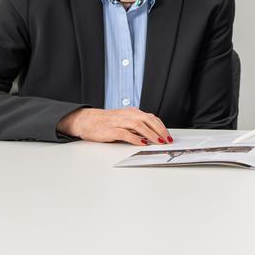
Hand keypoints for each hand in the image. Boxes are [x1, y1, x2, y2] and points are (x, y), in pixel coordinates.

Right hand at [57, 107, 171, 145]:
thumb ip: (136, 126)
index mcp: (132, 112)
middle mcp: (127, 115)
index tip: (168, 135)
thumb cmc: (106, 122)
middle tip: (167, 140)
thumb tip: (152, 135)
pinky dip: (135, 138)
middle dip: (160, 130)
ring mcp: (119, 122)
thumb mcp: (124, 120)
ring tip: (159, 142)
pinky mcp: (111, 130)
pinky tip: (142, 143)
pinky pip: (125, 133)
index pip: (151, 118)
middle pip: (148, 120)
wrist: (86, 120)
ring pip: (139, 125)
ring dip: (151, 134)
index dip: (161, 126)